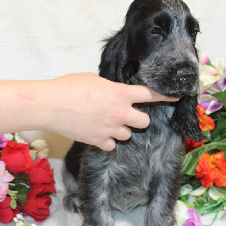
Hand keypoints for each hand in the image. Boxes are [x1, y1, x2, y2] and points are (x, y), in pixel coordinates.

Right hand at [44, 73, 178, 150]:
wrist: (51, 105)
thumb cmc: (69, 86)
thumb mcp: (94, 80)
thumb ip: (110, 88)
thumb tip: (113, 93)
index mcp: (120, 94)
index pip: (150, 95)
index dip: (165, 96)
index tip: (175, 97)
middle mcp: (120, 113)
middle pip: (145, 122)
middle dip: (139, 118)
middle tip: (127, 114)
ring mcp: (110, 129)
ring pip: (128, 135)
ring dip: (122, 129)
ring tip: (107, 123)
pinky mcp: (98, 141)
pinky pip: (112, 145)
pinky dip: (108, 140)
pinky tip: (99, 133)